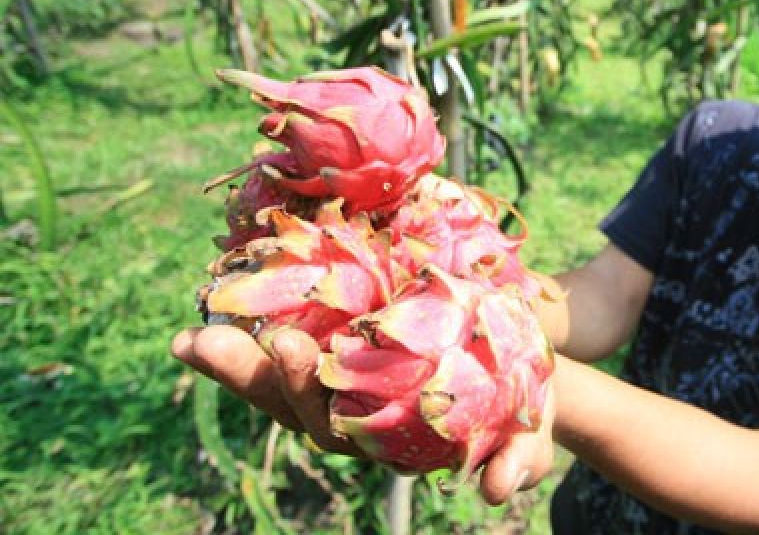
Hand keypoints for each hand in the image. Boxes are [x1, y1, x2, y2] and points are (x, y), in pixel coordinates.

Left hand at [170, 324, 557, 503]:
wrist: (521, 379)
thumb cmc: (521, 415)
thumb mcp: (529, 439)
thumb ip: (517, 463)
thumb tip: (499, 487)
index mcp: (387, 437)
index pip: (333, 426)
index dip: (305, 393)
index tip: (290, 349)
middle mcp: (355, 413)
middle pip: (292, 402)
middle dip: (253, 373)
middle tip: (214, 339)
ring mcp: (348, 382)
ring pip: (280, 378)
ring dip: (238, 358)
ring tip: (196, 333)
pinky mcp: (350, 346)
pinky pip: (298, 339)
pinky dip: (258, 326)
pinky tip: (220, 305)